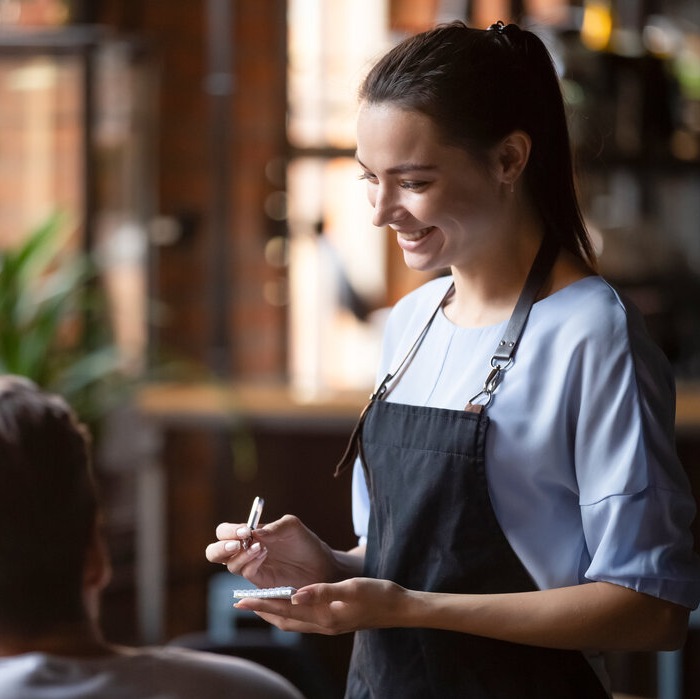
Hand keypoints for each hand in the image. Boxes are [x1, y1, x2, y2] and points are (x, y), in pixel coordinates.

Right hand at [205, 514, 339, 588]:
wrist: (322, 567)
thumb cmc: (306, 544)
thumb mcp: (292, 527)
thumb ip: (274, 527)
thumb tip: (253, 532)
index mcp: (249, 535)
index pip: (224, 532)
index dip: (229, 531)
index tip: (245, 531)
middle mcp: (245, 552)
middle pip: (215, 552)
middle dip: (220, 548)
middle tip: (237, 543)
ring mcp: (251, 568)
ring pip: (230, 565)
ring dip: (241, 555)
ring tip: (261, 548)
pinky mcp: (260, 583)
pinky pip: (246, 574)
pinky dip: (251, 564)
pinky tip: (264, 555)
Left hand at [233, 577, 408, 634]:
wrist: (400, 608)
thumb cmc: (379, 595)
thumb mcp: (352, 588)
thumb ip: (323, 592)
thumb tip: (294, 594)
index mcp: (325, 617)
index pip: (286, 611)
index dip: (263, 605)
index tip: (242, 600)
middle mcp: (323, 624)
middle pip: (284, 620)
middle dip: (262, 611)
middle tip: (241, 602)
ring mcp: (329, 624)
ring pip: (293, 621)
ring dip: (274, 611)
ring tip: (258, 601)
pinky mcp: (334, 619)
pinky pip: (304, 618)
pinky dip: (290, 610)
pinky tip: (289, 599)